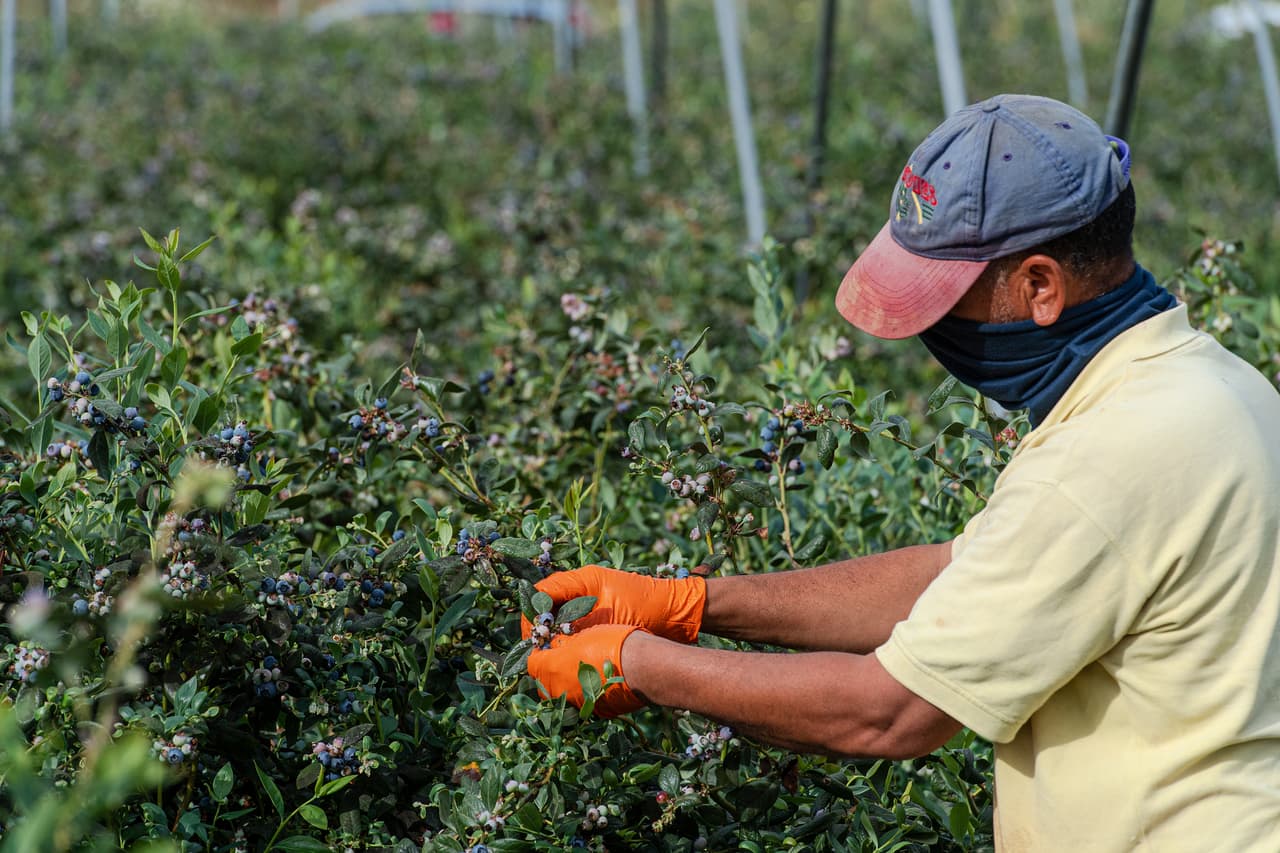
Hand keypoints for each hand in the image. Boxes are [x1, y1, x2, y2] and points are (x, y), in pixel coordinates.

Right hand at [521, 565, 705, 643]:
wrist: (681, 614)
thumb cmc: (647, 609)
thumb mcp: (608, 615)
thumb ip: (575, 623)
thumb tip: (545, 639)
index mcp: (583, 579)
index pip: (543, 592)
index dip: (533, 615)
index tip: (533, 639)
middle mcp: (584, 586)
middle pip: (548, 604)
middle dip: (541, 627)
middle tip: (539, 651)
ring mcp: (593, 600)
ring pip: (560, 616)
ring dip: (555, 635)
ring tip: (552, 656)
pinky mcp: (601, 615)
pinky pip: (575, 625)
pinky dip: (570, 638)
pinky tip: (570, 655)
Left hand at [527, 624, 645, 718]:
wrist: (643, 668)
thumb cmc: (612, 644)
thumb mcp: (583, 634)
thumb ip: (563, 644)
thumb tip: (553, 645)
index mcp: (551, 668)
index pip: (532, 662)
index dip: (539, 652)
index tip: (549, 645)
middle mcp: (559, 691)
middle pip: (544, 682)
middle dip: (550, 671)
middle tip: (566, 656)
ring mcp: (576, 704)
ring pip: (563, 694)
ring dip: (567, 683)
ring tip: (584, 669)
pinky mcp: (595, 712)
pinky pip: (583, 702)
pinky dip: (586, 693)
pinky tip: (599, 681)